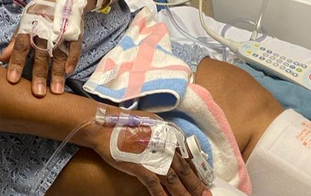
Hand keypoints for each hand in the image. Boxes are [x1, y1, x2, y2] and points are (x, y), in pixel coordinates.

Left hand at [1, 0, 95, 96]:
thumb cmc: (42, 8)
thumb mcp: (26, 19)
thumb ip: (15, 40)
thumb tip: (1, 58)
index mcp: (31, 26)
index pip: (21, 46)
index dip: (16, 63)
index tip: (11, 80)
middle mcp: (46, 30)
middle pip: (41, 55)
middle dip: (39, 74)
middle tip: (37, 93)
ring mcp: (63, 32)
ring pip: (59, 55)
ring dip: (57, 73)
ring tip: (56, 91)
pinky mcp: (76, 33)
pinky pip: (75, 48)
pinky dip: (73, 59)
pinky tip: (69, 72)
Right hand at [87, 122, 211, 195]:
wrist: (105, 126)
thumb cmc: (125, 123)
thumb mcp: (151, 122)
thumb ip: (162, 133)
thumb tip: (169, 141)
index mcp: (169, 136)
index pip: (187, 156)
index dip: (196, 170)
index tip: (204, 179)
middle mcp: (165, 147)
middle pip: (184, 170)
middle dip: (196, 185)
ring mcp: (154, 158)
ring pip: (173, 180)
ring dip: (184, 194)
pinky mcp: (140, 168)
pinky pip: (155, 186)